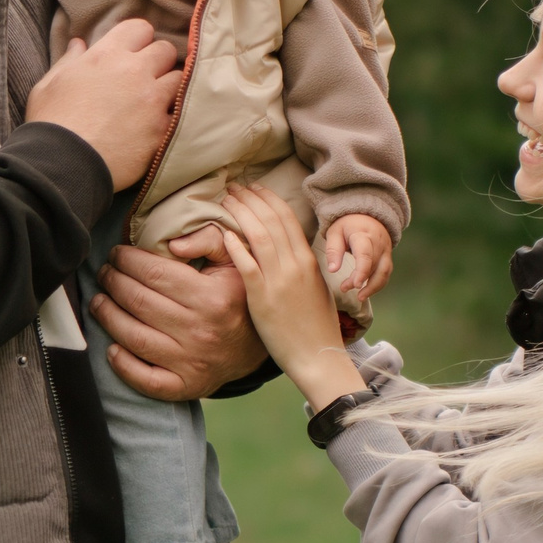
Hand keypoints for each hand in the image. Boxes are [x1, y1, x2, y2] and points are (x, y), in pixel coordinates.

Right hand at [25, 18, 180, 189]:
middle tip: (145, 78)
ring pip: (179, 79)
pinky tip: (160, 126)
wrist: (62, 166)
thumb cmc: (50, 124)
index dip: (137, 39)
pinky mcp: (162, 129)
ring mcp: (152, 100)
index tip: (132, 53)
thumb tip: (78, 44)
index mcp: (106, 55)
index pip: (139, 27)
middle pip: (165, 50)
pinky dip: (173, 118)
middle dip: (157, 61)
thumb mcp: (48, 85)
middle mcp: (134, 71)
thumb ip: (68, 61)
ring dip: (169, 87)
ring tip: (156, 102)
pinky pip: (181, 114)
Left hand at [91, 235, 270, 400]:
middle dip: (113, 282)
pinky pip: (146, 380)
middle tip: (104, 273)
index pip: (154, 273)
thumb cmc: (238, 295)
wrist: (261, 345)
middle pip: (139, 302)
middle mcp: (201, 331)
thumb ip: (208, 239)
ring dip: (107, 317)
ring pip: (135, 337)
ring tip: (98, 301)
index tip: (116, 254)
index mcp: (212, 297)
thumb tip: (171, 243)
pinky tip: (111, 348)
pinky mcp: (186, 386)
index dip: (127, 260)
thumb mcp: (235, 260)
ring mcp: (192, 362)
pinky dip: (123, 366)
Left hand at [217, 186, 367, 408]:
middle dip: (251, 198)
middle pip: (271, 220)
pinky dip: (236, 247)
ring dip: (241, 214)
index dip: (269, 198)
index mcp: (309, 260)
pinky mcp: (264, 298)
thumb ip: (300, 266)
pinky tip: (224, 234)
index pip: (287, 218)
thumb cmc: (315, 324)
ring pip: (259, 236)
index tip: (254, 187)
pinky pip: (247, 266)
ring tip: (226, 201)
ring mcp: (280, 281)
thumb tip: (284, 250)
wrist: (317, 355)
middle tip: (233, 187)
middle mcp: (295, 265)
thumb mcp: (314, 287)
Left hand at [320, 213, 394, 300]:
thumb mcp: (335, 232)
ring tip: (359, 297)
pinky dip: (377, 284)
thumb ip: (333, 250)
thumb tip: (333, 270)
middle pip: (373, 265)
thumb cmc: (346, 225)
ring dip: (372, 287)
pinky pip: (386, 273)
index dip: (362, 271)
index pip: (366, 254)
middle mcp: (379, 243)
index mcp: (363, 234)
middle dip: (360, 280)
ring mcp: (386, 250)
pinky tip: (366, 291)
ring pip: (383, 272)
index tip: (355, 285)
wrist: (366, 216)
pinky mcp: (388, 257)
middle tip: (344, 288)